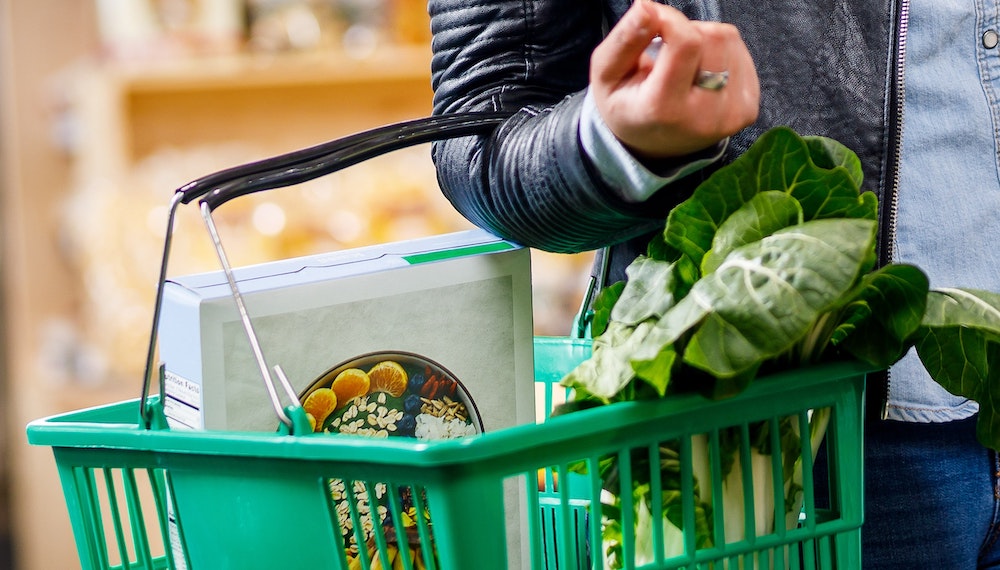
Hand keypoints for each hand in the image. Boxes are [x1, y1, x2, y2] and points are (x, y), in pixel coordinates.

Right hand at [589, 0, 759, 159]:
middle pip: (713, 37)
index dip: (670, 20)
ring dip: (703, 40)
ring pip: (729, 39)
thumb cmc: (627, 105)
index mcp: (664, 110)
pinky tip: (700, 73)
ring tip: (682, 65)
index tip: (653, 23)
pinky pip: (742, 54)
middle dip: (687, 31)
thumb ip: (624, 39)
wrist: (653, 145)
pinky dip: (719, 54)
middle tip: (666, 53)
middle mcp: (704, 116)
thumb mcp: (606, 75)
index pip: (686, 43)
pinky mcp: (748, 109)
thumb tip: (647, 6)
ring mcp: (732, 115)